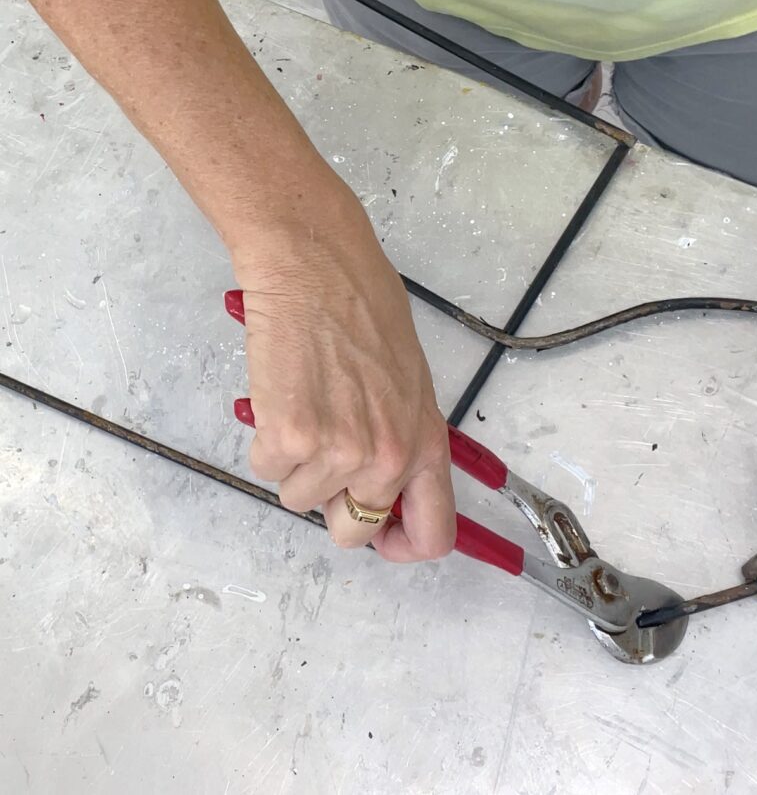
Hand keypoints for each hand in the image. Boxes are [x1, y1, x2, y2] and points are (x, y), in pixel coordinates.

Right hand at [229, 163, 455, 561]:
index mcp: (426, 442)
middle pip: (351, 530)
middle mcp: (389, 457)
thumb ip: (401, 438)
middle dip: (332, 500)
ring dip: (296, 460)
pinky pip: (266, 468)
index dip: (400, 545)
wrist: (317, 267)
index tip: (378, 534)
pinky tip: (282, 392)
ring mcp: (340, 452)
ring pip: (299, 497)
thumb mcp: (407, 381)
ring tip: (307, 400)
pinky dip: (267, 440)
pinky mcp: (291, 438)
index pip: (432, 535)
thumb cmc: (364, 308)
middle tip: (324, 447)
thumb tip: (379, 486)